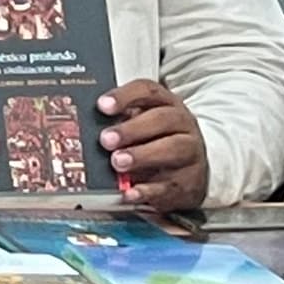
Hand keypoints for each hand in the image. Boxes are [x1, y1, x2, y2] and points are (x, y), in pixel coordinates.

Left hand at [96, 78, 208, 212]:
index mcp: (168, 104)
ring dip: (142, 156)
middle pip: (161, 119)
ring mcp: (189, 154)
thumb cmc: (160, 141)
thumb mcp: (145, 123)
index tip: (102, 106)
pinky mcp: (188, 184)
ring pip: (172, 150)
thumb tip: (88, 124)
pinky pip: (169, 187)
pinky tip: (129, 192)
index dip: (124, 96)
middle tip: (106, 139)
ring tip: (117, 162)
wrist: (195, 170)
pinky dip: (148, 191)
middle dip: (131, 129)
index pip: (148, 91)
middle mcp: (183, 125)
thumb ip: (122, 120)